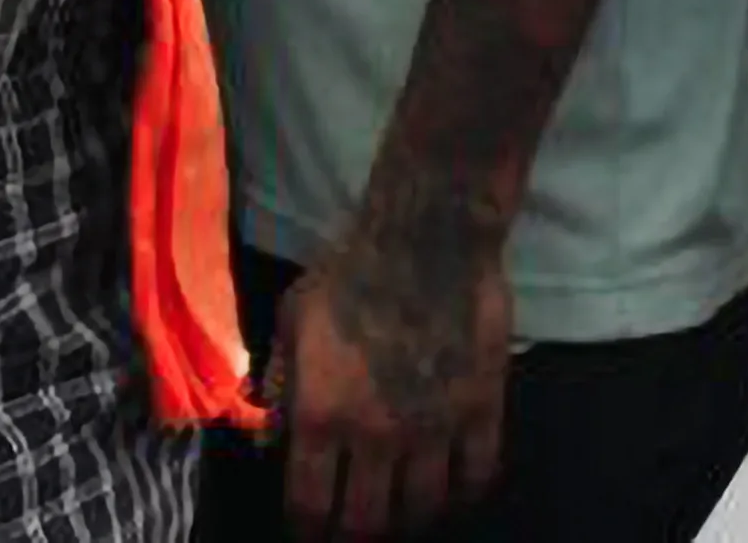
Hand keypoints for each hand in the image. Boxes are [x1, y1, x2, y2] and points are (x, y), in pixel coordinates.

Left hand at [269, 225, 515, 540]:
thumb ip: (278, 384)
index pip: (309, 506)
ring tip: (405, 509)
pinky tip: (455, 487)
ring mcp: (433, 427)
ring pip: (423, 509)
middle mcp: (374, 435)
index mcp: (320, 415)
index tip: (311, 530)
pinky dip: (465, 492)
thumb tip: (267, 442)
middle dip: (356, 534)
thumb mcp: (294, 320)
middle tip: (357, 525)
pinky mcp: (480, 410)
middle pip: (366, 524)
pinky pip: (478, 475)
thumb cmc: (350, 272)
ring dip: (410, 517)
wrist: (428, 235)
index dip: (307, 531)